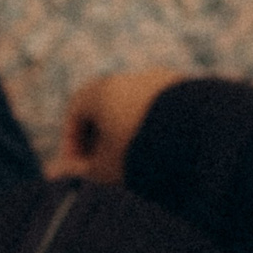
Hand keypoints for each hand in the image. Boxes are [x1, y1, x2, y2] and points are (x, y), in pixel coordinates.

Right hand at [49, 67, 189, 182]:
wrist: (200, 133)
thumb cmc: (142, 153)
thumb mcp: (104, 169)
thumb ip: (78, 172)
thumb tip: (53, 175)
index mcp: (101, 89)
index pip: (75, 112)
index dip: (72, 143)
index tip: (79, 168)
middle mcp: (130, 78)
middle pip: (107, 108)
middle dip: (103, 139)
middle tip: (107, 168)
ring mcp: (162, 80)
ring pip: (138, 109)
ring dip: (133, 134)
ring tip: (140, 165)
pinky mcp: (189, 89)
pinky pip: (166, 110)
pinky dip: (160, 129)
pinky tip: (168, 154)